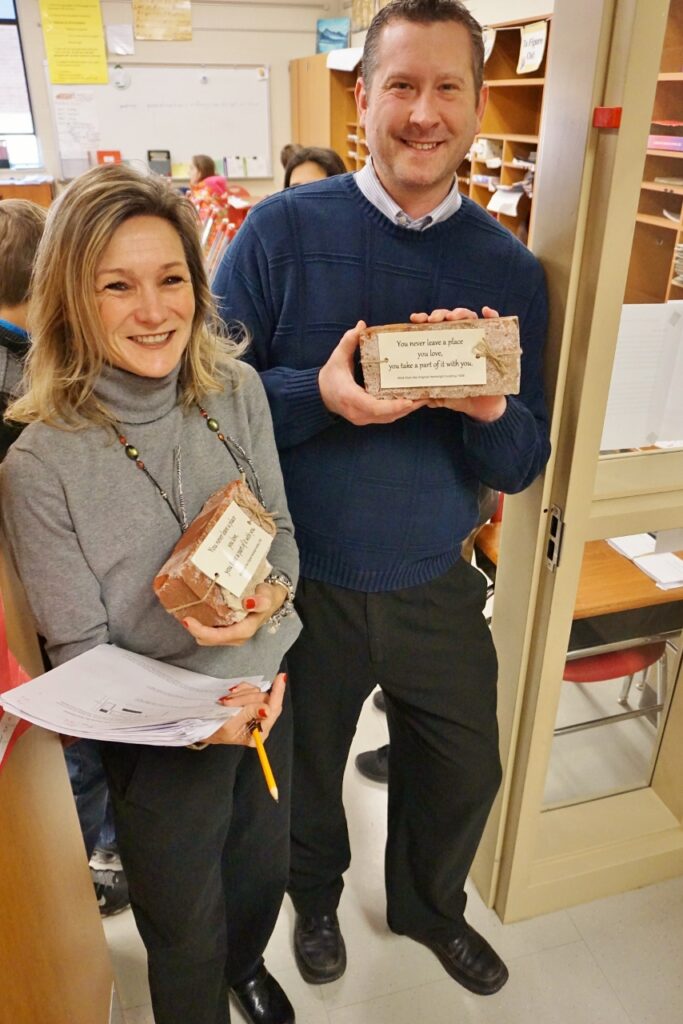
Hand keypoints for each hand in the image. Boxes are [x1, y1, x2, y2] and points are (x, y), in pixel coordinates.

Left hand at [182, 580, 287, 646]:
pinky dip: (202, 625)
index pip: (218, 636)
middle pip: (208, 640)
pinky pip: (210, 633)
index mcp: (244, 631)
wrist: (271, 599)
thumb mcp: (268, 596)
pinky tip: (198, 613)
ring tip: (188, 612)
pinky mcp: (227, 631)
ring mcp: (231, 636)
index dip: (200, 630)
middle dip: (195, 630)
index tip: (187, 620)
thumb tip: (248, 603)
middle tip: (183, 613)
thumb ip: (261, 601)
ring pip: (207, 638)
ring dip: (197, 628)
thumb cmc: (268, 597)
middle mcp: (236, 637)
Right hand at [204, 671, 286, 745]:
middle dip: (245, 698)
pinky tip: (231, 695)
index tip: (281, 678)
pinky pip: (250, 687)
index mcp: (260, 733)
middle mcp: (262, 721)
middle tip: (226, 702)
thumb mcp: (230, 725)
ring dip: (240, 695)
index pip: (274, 711)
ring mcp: (257, 709)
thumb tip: (267, 709)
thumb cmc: (216, 730)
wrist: (204, 726)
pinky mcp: (251, 700)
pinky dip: (240, 689)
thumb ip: (248, 715)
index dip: (278, 694)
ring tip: (225, 702)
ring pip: (257, 692)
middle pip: (265, 699)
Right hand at [318, 320, 425, 425]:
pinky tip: (411, 402)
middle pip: (386, 415)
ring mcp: (362, 418)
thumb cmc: (329, 377)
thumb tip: (361, 325)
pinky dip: (398, 412)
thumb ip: (348, 342)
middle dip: (407, 408)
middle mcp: (358, 412)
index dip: (392, 406)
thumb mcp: (337, 358)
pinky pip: (385, 418)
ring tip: (423, 399)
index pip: (374, 406)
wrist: (319, 396)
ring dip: (405, 411)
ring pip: (388, 418)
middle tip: (425, 397)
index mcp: (350, 397)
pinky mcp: (366, 419)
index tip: (408, 401)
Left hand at [409, 305, 506, 421]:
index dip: (424, 320)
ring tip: (454, 317)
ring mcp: (477, 340)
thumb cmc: (461, 395)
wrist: (482, 406)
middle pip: (450, 319)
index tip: (416, 319)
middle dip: (441, 314)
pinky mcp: (493, 344)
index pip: (433, 328)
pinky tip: (486, 312)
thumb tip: (418, 399)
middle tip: (434, 319)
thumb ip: (430, 394)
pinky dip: (492, 315)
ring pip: (470, 318)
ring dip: (461, 313)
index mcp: (445, 346)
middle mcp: (460, 339)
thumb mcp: (441, 395)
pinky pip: (495, 325)